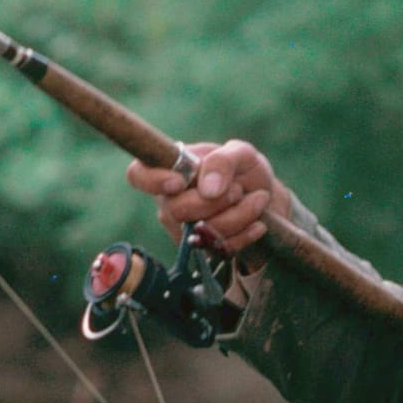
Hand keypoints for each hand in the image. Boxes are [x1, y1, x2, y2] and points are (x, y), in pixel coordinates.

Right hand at [126, 139, 291, 255]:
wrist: (264, 200)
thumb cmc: (245, 171)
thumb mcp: (241, 154)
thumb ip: (223, 161)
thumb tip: (208, 188)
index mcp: (170, 169)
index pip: (138, 175)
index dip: (152, 180)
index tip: (181, 182)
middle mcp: (170, 199)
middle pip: (176, 209)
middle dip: (214, 202)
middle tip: (238, 190)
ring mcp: (183, 227)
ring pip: (202, 231)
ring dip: (238, 216)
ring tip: (257, 200)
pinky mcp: (202, 249)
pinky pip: (218, 248)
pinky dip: (244, 235)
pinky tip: (258, 223)